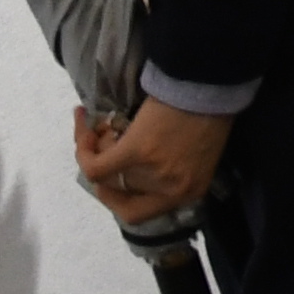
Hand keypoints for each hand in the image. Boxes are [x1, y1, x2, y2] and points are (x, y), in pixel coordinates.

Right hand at [73, 95, 230, 229]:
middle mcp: (170, 191)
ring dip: (96, 148)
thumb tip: (131, 166)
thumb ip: (170, 168)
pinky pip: (95, 165)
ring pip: (104, 175)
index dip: (115, 195)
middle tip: (99, 139)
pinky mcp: (137, 151)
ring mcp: (153, 173)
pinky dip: (83, 144)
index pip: (137, 213)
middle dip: (102, 167)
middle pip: (117, 191)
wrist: (211, 80)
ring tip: (103, 121)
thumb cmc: (207, 106)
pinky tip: (82, 119)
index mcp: (188, 193)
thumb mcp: (195, 151)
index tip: (111, 172)